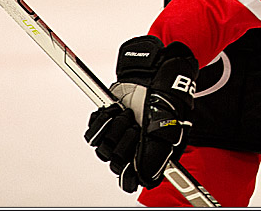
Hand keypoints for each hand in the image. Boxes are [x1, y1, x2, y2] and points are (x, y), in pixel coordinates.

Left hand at [84, 36, 197, 192]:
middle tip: (135, 127)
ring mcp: (114, 137)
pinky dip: (102, 120)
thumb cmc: (163, 103)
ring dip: (115, 129)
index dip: (128, 172)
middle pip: (114, 163)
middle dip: (124, 143)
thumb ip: (156, 156)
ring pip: (102, 149)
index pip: (128, 181)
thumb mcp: (168, 130)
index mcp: (145, 158)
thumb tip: (144, 176)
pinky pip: (92, 132)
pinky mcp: (103, 123)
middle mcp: (128, 151)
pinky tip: (114, 110)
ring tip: (127, 115)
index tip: (131, 160)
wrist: (153, 78)